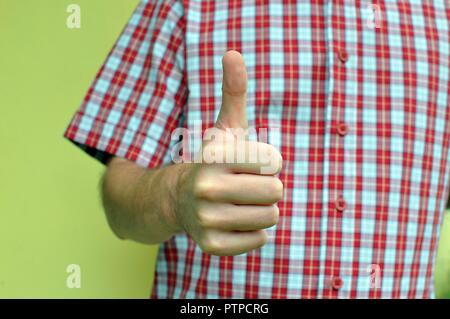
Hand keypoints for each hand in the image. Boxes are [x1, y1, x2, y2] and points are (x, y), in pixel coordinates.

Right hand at [173, 51, 282, 255]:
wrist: (178, 199)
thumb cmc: (215, 161)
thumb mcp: (225, 126)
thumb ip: (234, 90)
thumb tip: (233, 52)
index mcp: (214, 156)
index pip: (275, 162)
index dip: (269, 162)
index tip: (250, 163)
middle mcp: (206, 189)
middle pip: (276, 192)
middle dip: (267, 187)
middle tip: (245, 185)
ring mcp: (206, 220)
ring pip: (271, 217)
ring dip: (261, 209)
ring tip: (238, 203)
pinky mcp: (211, 247)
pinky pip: (260, 241)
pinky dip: (253, 232)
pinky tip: (232, 221)